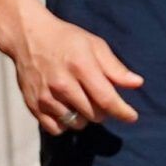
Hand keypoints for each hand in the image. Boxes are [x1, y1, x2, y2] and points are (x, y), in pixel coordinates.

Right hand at [1, 8, 143, 135]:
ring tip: (83, 101)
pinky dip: (65, 124)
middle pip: (94, 114)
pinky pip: (56, 129)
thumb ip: (115, 68)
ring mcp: (46, 97)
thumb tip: (137, 84)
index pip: (107, 99)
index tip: (132, 117)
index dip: (122, 112)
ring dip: (85, 118)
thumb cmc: (67, 40)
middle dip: (104, 111)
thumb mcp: (95, 45)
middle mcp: (62, 84)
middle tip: (100, 97)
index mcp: (81, 67)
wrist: (28, 37)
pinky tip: (67, 109)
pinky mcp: (33, 106)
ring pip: (76, 123)